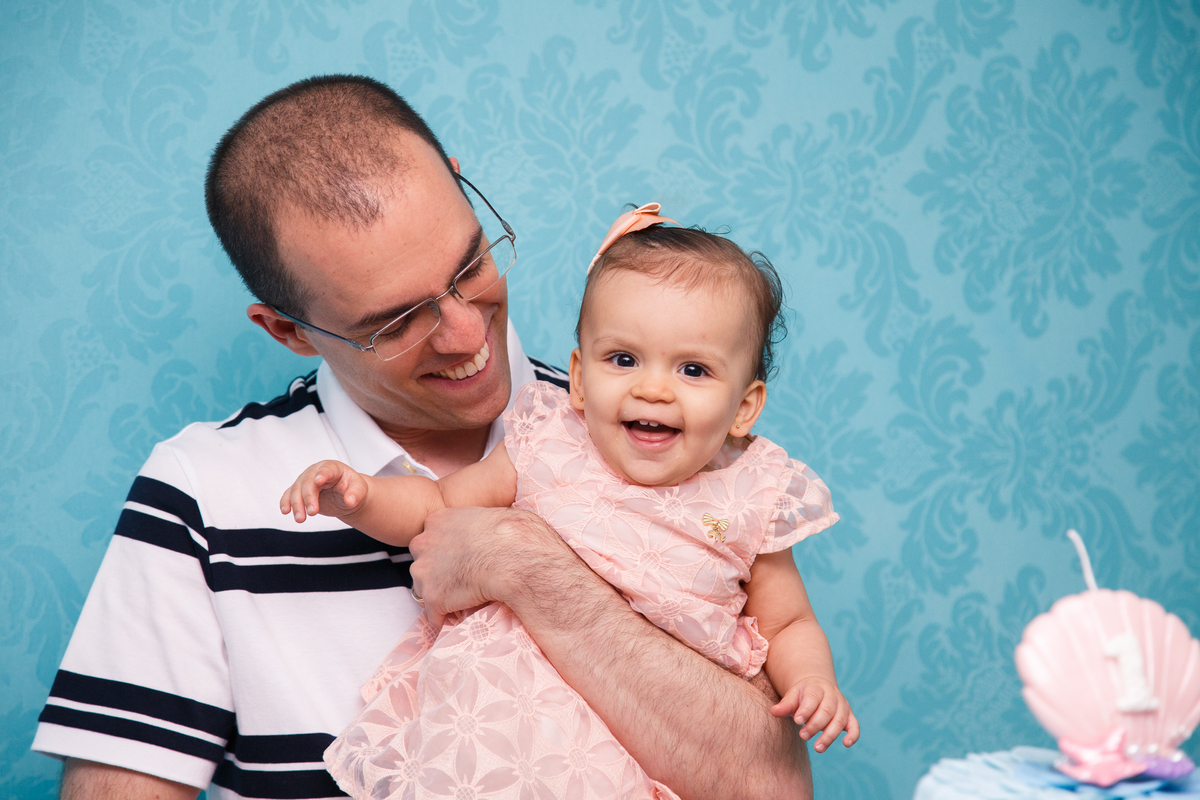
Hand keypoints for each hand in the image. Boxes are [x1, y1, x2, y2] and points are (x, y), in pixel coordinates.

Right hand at [280, 460, 368, 522]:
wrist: (345, 495)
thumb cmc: (352, 488)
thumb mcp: (360, 490)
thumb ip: (356, 494)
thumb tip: (350, 501)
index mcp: (333, 468)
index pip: (326, 470)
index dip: (322, 474)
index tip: (318, 481)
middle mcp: (316, 472)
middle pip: (308, 482)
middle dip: (308, 497)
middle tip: (313, 513)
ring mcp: (306, 480)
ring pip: (296, 489)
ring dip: (296, 504)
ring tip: (300, 519)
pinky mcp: (300, 491)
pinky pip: (289, 494)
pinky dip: (285, 502)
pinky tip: (285, 511)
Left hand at [408, 506, 569, 627]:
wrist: (514, 558)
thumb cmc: (511, 534)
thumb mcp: (488, 514)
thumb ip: (474, 522)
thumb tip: (486, 529)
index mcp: (437, 520)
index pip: (430, 539)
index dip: (445, 552)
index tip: (459, 559)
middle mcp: (423, 544)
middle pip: (422, 563)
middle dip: (437, 572)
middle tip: (460, 578)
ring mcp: (424, 572)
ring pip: (425, 589)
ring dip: (440, 594)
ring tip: (463, 597)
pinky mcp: (433, 598)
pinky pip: (434, 615)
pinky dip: (445, 617)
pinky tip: (460, 615)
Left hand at [770, 676, 858, 752]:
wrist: (817, 688)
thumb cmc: (802, 696)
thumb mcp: (792, 696)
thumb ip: (785, 704)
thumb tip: (774, 712)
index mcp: (816, 687)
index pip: (813, 698)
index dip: (806, 710)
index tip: (797, 721)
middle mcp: (832, 695)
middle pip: (826, 711)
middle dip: (814, 725)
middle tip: (802, 736)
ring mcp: (842, 705)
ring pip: (839, 720)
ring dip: (829, 735)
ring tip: (817, 748)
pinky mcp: (849, 716)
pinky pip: (855, 725)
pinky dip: (853, 735)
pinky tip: (846, 744)